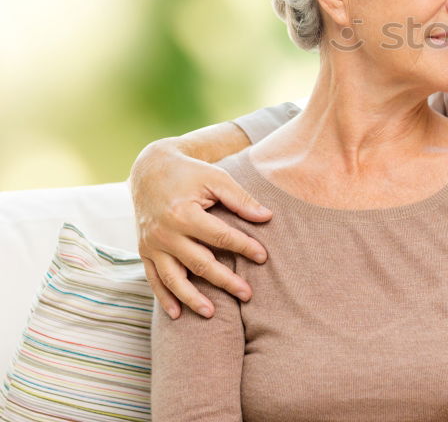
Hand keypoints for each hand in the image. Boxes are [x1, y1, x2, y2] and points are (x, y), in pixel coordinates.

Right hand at [129, 130, 271, 318]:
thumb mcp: (216, 178)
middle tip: (248, 294)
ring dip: (192, 298)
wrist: (150, 170)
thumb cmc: (189, 173)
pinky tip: (177, 315)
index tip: (264, 257)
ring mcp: (151, 245)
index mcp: (183, 213)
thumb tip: (267, 217)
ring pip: (173, 278)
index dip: (244, 247)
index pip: (220, 236)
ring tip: (212, 313)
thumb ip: (240, 199)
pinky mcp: (144, 251)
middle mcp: (164, 233)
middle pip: (199, 263)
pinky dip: (164, 298)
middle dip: (225, 281)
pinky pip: (153, 279)